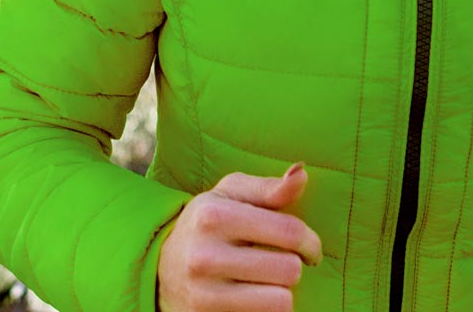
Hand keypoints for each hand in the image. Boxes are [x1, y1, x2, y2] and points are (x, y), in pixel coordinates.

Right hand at [157, 163, 321, 311]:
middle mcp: (205, 256)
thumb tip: (301, 173)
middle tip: (280, 264)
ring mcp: (204, 294)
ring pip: (281, 301)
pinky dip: (265, 310)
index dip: (311, 242)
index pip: (290, 232)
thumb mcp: (231, 195)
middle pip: (290, 270)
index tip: (308, 248)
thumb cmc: (208, 224)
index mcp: (214, 215)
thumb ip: (270, 187)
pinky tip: (252, 298)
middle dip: (292, 267)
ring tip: (266, 281)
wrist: (161, 268)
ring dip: (281, 292)